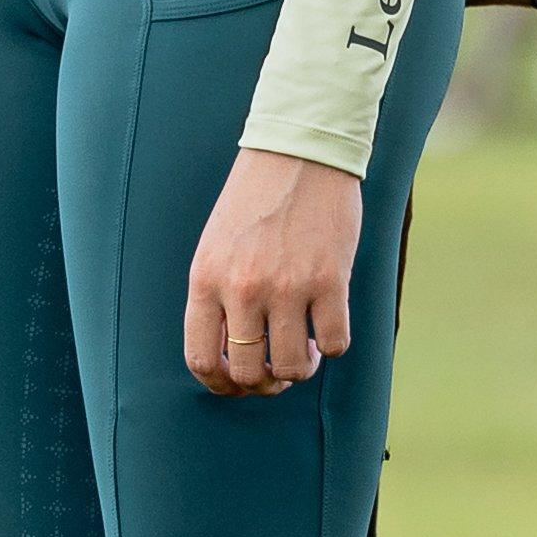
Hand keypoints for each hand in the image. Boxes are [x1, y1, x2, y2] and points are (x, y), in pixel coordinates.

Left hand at [184, 149, 363, 396]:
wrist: (299, 151)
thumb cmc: (255, 199)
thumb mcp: (216, 246)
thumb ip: (217, 296)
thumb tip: (232, 357)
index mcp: (206, 278)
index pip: (201, 360)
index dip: (221, 385)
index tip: (240, 381)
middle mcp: (242, 287)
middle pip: (250, 373)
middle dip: (266, 383)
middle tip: (278, 367)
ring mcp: (287, 285)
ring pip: (293, 368)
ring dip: (300, 367)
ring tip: (304, 346)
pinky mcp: (329, 279)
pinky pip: (334, 344)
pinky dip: (332, 345)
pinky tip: (327, 323)